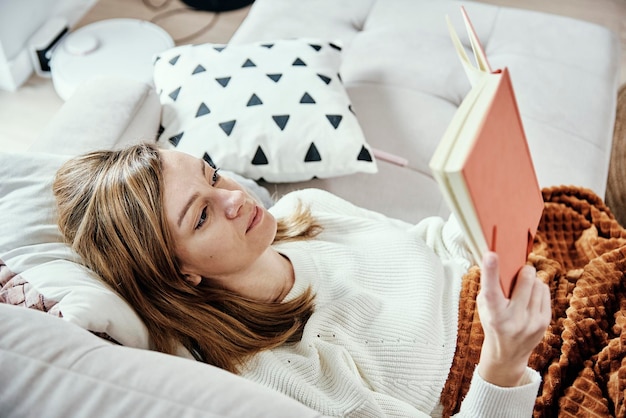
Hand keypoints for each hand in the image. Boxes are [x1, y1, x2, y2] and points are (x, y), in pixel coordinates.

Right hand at [475, 251, 549, 386]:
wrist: (507, 354)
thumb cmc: (492, 322)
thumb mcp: (484, 307)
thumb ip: (491, 287)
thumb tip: (502, 262)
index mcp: (493, 314)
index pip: (491, 290)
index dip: (491, 271)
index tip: (491, 254)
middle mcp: (513, 319)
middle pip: (525, 279)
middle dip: (523, 269)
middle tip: (518, 269)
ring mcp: (532, 321)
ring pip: (538, 283)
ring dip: (531, 279)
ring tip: (523, 287)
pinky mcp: (544, 322)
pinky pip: (544, 291)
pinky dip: (538, 288)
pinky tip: (530, 295)